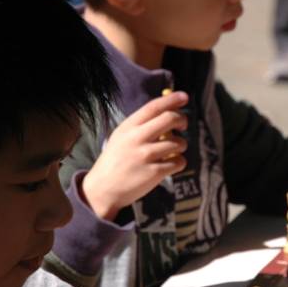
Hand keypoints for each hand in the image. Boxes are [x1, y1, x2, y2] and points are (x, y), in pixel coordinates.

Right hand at [82, 90, 188, 219]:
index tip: (184, 97)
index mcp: (129, 127)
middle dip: (182, 120)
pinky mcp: (154, 173)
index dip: (172, 99)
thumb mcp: (121, 136)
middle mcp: (137, 138)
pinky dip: (179, 163)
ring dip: (181, 145)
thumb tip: (167, 111)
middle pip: (170, 119)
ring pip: (178, 142)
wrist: (103, 189)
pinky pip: (179, 162)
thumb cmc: (115, 160)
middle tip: (183, 125)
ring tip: (173, 151)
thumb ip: (140, 124)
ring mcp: (146, 155)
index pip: (154, 106)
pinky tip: (171, 164)